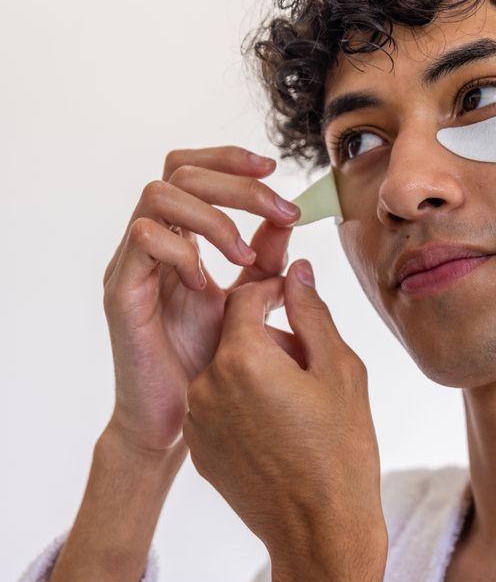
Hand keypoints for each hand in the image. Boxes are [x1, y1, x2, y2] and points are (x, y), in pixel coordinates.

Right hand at [102, 145, 301, 455]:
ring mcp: (130, 266)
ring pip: (158, 196)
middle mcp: (148, 244)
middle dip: (238, 184)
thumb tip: (287, 218)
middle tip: (283, 212)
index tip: (274, 170)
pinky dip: (183, 250)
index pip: (191, 171)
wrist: (170, 421)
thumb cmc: (201, 365)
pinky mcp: (121, 293)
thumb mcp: (244, 303)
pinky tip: (205, 282)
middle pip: (179, 172)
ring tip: (244, 256)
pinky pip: (143, 240)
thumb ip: (262, 261)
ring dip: (214, 217)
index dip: (229, 160)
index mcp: (176, 240)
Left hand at [181, 260, 387, 571]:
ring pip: (225, 371)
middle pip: (233, 335)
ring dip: (255, 372)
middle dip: (268, 337)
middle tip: (310, 362)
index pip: (245, 297)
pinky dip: (244, 405)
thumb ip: (311, 314)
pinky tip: (280, 431)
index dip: (274, 292)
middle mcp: (206, 385)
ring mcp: (198, 420)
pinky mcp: (200, 449)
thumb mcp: (339, 371)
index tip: (298, 303)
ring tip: (298, 402)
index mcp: (241, 359)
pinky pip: (219, 407)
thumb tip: (295, 272)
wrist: (320, 531)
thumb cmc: (340, 452)